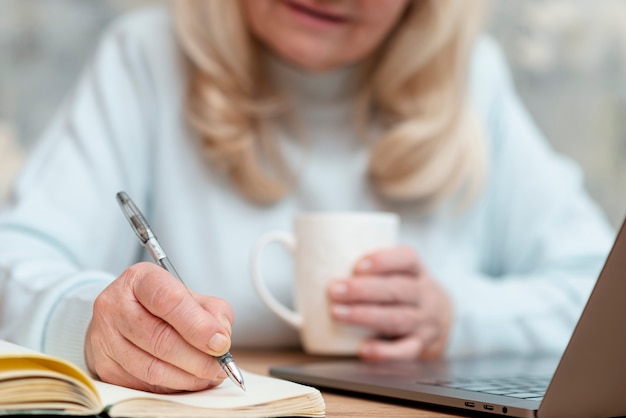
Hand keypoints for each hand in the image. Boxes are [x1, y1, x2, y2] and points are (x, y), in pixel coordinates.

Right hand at [85, 262, 233, 392]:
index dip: (198, 326)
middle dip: (197, 358)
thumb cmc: (161, 305)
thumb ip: (211, 310)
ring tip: (209, 376)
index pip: (169, 301)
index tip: (221, 343)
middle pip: (160, 338)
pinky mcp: (103, 366)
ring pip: (151, 367)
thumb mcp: (188, 295)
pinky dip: (172, 387)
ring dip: (187, 377)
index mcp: (140, 280)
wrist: (122, 315)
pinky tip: (190, 381)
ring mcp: (104, 337)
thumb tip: (220, 337)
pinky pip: (143, 384)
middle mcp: (115, 305)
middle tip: (221, 366)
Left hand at [327, 246, 451, 360]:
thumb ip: (370, 268)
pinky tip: (364, 349)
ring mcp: (425, 322)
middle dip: (363, 290)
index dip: (383, 260)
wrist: (443, 321)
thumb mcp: (400, 274)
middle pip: (397, 290)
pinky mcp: (421, 346)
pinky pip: (405, 351)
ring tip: (338, 314)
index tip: (358, 265)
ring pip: (397, 318)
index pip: (407, 259)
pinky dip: (384, 352)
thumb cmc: (406, 292)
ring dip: (365, 316)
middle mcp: (425, 295)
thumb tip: (311, 256)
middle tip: (334, 291)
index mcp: (417, 272)